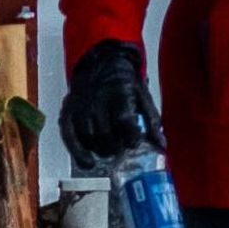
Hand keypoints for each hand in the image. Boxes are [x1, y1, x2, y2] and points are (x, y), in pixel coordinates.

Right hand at [56, 37, 154, 170]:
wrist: (100, 64)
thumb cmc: (124, 84)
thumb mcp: (142, 96)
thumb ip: (152, 122)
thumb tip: (161, 147)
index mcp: (118, 92)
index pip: (123, 119)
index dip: (130, 136)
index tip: (135, 144)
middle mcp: (96, 99)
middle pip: (104, 134)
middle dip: (115, 148)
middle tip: (121, 151)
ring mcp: (79, 107)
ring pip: (87, 139)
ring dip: (99, 151)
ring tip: (109, 152)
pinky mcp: (67, 113)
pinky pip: (69, 138)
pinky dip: (77, 153)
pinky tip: (88, 163)